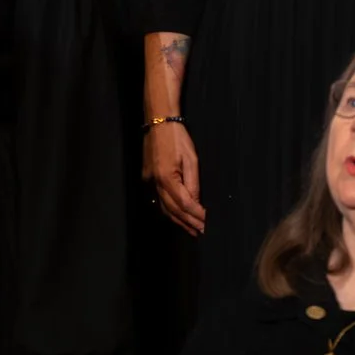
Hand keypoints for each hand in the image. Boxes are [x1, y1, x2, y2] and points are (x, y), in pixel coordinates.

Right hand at [144, 121, 205, 235]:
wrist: (158, 122)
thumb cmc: (177, 137)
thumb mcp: (191, 158)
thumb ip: (193, 183)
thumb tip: (196, 202)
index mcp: (166, 177)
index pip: (184, 204)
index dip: (197, 215)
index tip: (207, 223)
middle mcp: (155, 182)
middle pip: (173, 210)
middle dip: (189, 222)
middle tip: (202, 232)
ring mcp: (149, 181)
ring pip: (164, 208)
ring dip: (179, 220)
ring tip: (192, 230)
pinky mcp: (147, 178)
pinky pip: (159, 199)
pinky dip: (170, 210)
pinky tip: (178, 216)